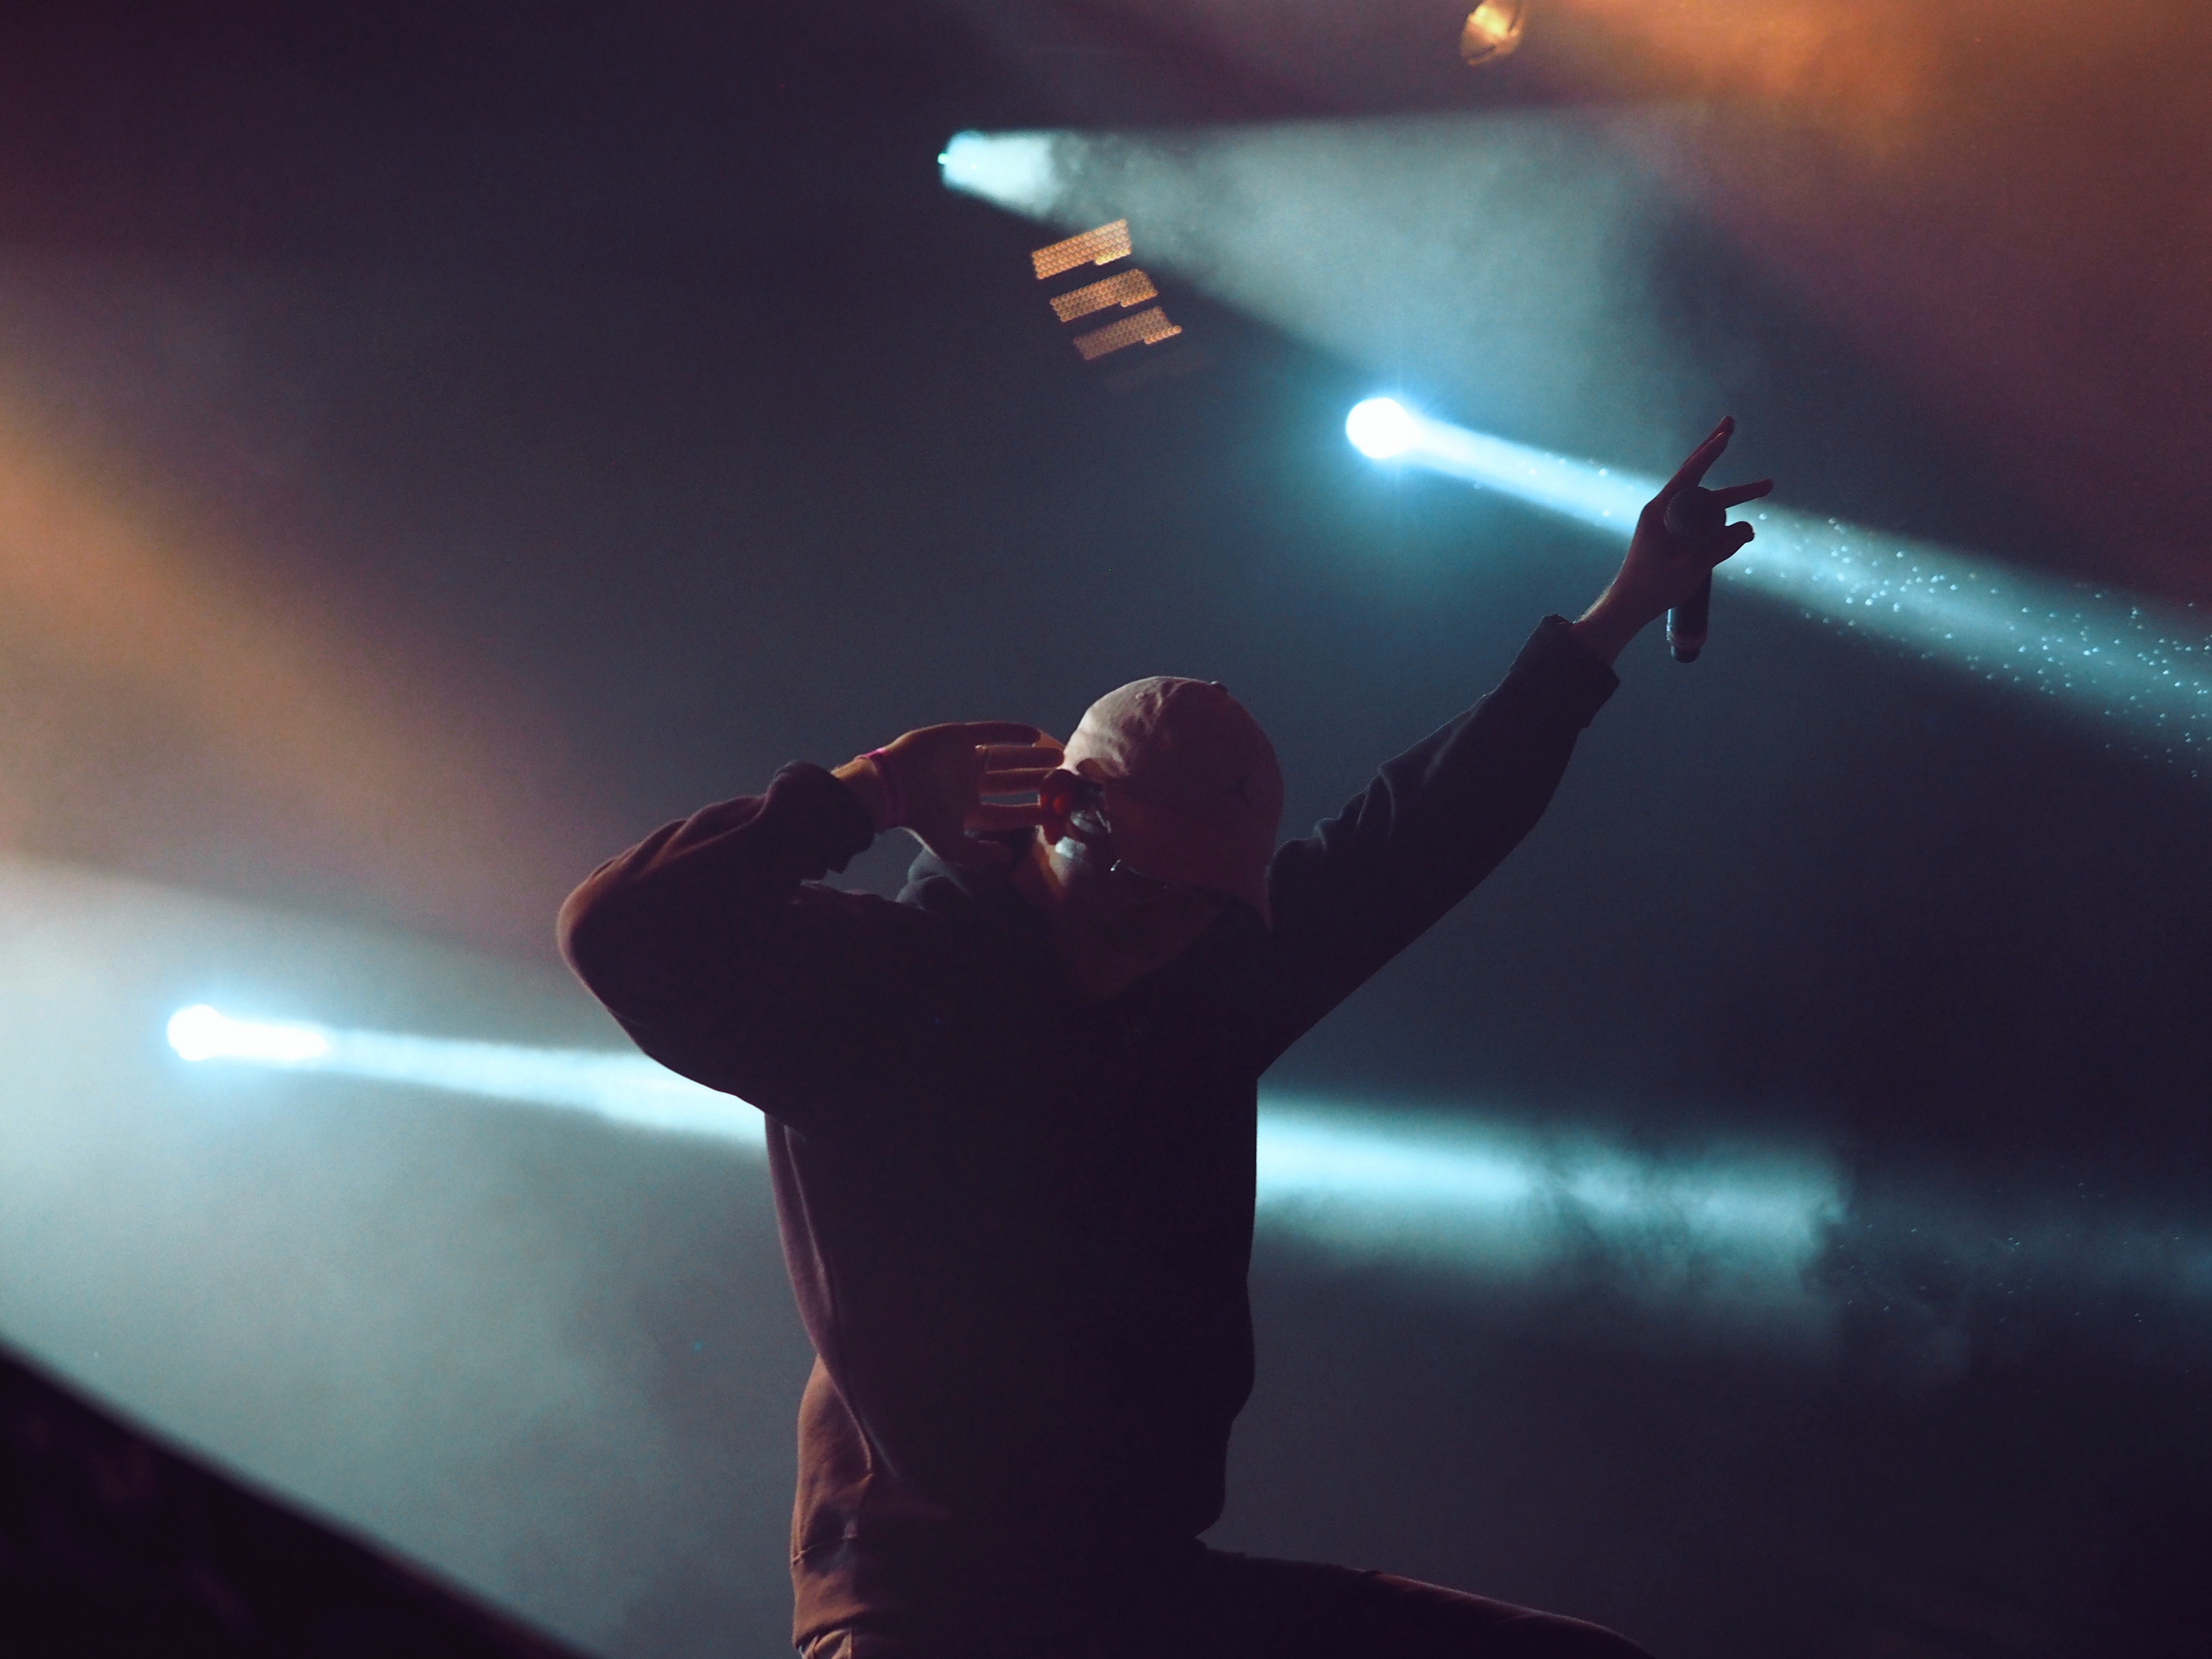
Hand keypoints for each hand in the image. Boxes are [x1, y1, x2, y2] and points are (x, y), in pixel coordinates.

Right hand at [833, 722, 1064, 867]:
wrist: (893, 786)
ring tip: (1057, 756)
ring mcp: (964, 760)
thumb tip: (1008, 857)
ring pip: (1005, 757)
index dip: (1029, 812)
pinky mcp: (959, 737)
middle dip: (1036, 780)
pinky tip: (1034, 733)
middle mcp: (968, 784)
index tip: (1054, 812)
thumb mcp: (952, 847)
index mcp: (967, 809)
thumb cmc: (922, 819)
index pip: (1005, 812)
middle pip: (1010, 782)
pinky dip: (1012, 733)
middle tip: (1062, 778)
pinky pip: (991, 732)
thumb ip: (980, 854)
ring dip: (1030, 756)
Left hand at [1571, 416, 1772, 664]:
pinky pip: (1702, 518)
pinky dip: (1722, 517)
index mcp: (1660, 512)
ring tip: (1766, 487)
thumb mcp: (1692, 567)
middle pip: (1695, 473)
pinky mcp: (1673, 532)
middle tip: (1730, 423)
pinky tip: (1741, 525)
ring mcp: (1667, 520)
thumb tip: (1749, 528)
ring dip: (1735, 495)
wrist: (1629, 606)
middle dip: (1714, 448)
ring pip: (1706, 500)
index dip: (1709, 453)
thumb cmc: (1654, 588)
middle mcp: (1663, 510)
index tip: (1725, 435)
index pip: (1689, 475)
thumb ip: (1721, 547)